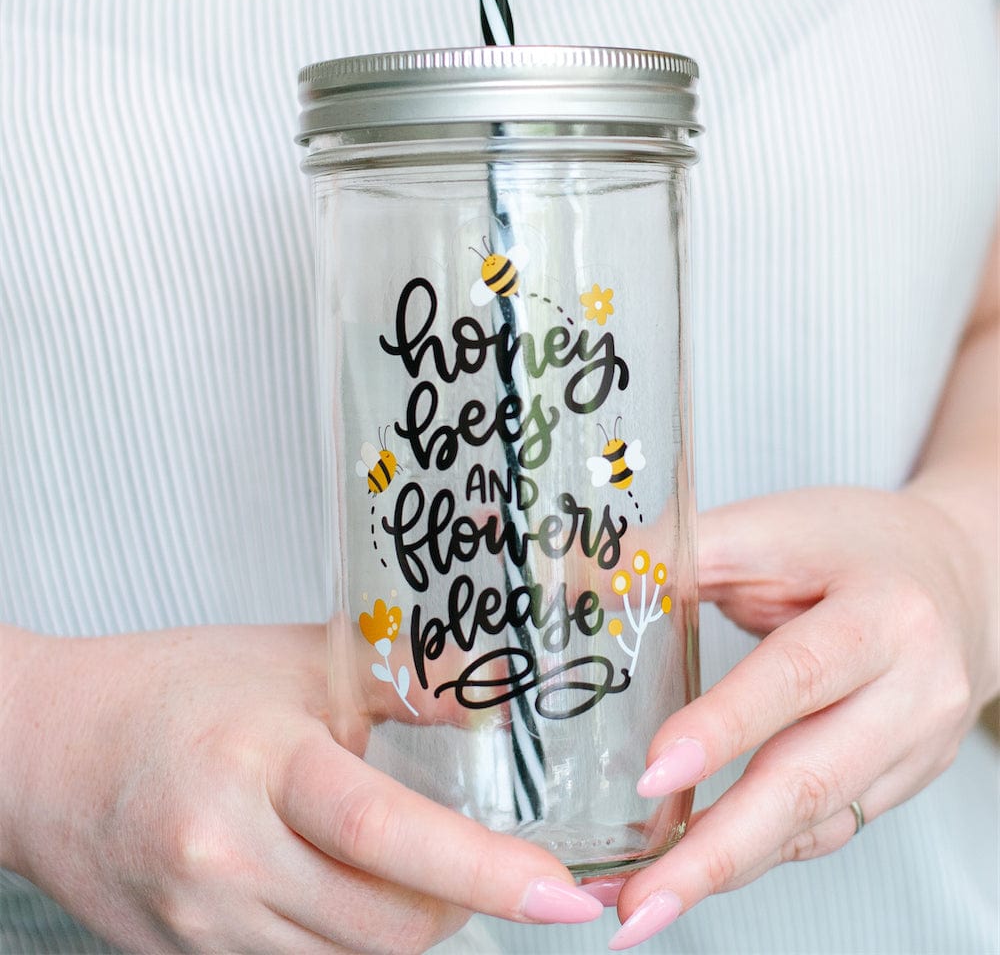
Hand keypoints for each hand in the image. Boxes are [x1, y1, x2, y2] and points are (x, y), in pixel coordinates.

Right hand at [0, 623, 603, 953]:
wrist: (51, 746)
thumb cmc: (176, 687)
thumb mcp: (295, 661)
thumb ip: (399, 681)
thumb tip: (495, 700)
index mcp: (260, 765)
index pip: (388, 832)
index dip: (486, 870)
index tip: (562, 894)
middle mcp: (227, 858)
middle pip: (386, 927)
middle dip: (460, 905)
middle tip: (492, 863)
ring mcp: (202, 925)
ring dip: (407, 928)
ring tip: (418, 869)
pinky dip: (348, 942)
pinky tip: (352, 891)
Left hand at [606, 487, 997, 949]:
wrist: (954, 575)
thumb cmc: (852, 544)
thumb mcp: (770, 531)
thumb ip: (680, 555)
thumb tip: (580, 578)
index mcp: (881, 614)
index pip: (796, 676)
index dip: (725, 728)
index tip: (654, 776)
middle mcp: (912, 690)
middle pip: (812, 780)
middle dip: (718, 851)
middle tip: (638, 901)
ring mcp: (916, 746)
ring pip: (818, 822)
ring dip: (727, 868)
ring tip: (644, 905)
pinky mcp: (902, 779)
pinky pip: (828, 828)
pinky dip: (758, 854)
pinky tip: (700, 871)